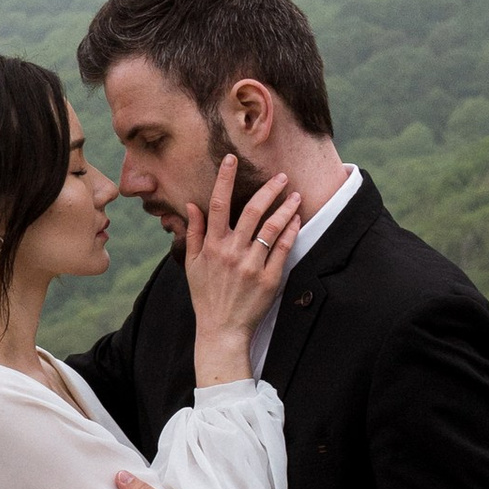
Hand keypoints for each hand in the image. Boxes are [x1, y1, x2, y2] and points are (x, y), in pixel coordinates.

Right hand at [184, 158, 300, 380]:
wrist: (222, 330)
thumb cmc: (206, 296)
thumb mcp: (192, 264)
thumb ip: (194, 233)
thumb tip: (191, 205)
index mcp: (212, 246)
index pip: (217, 204)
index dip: (224, 179)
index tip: (231, 158)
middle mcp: (232, 253)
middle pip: (251, 211)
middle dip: (268, 189)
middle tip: (281, 176)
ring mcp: (252, 266)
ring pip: (271, 228)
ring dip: (285, 208)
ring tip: (295, 195)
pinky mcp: (269, 279)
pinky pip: (282, 249)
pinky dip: (291, 231)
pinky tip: (297, 220)